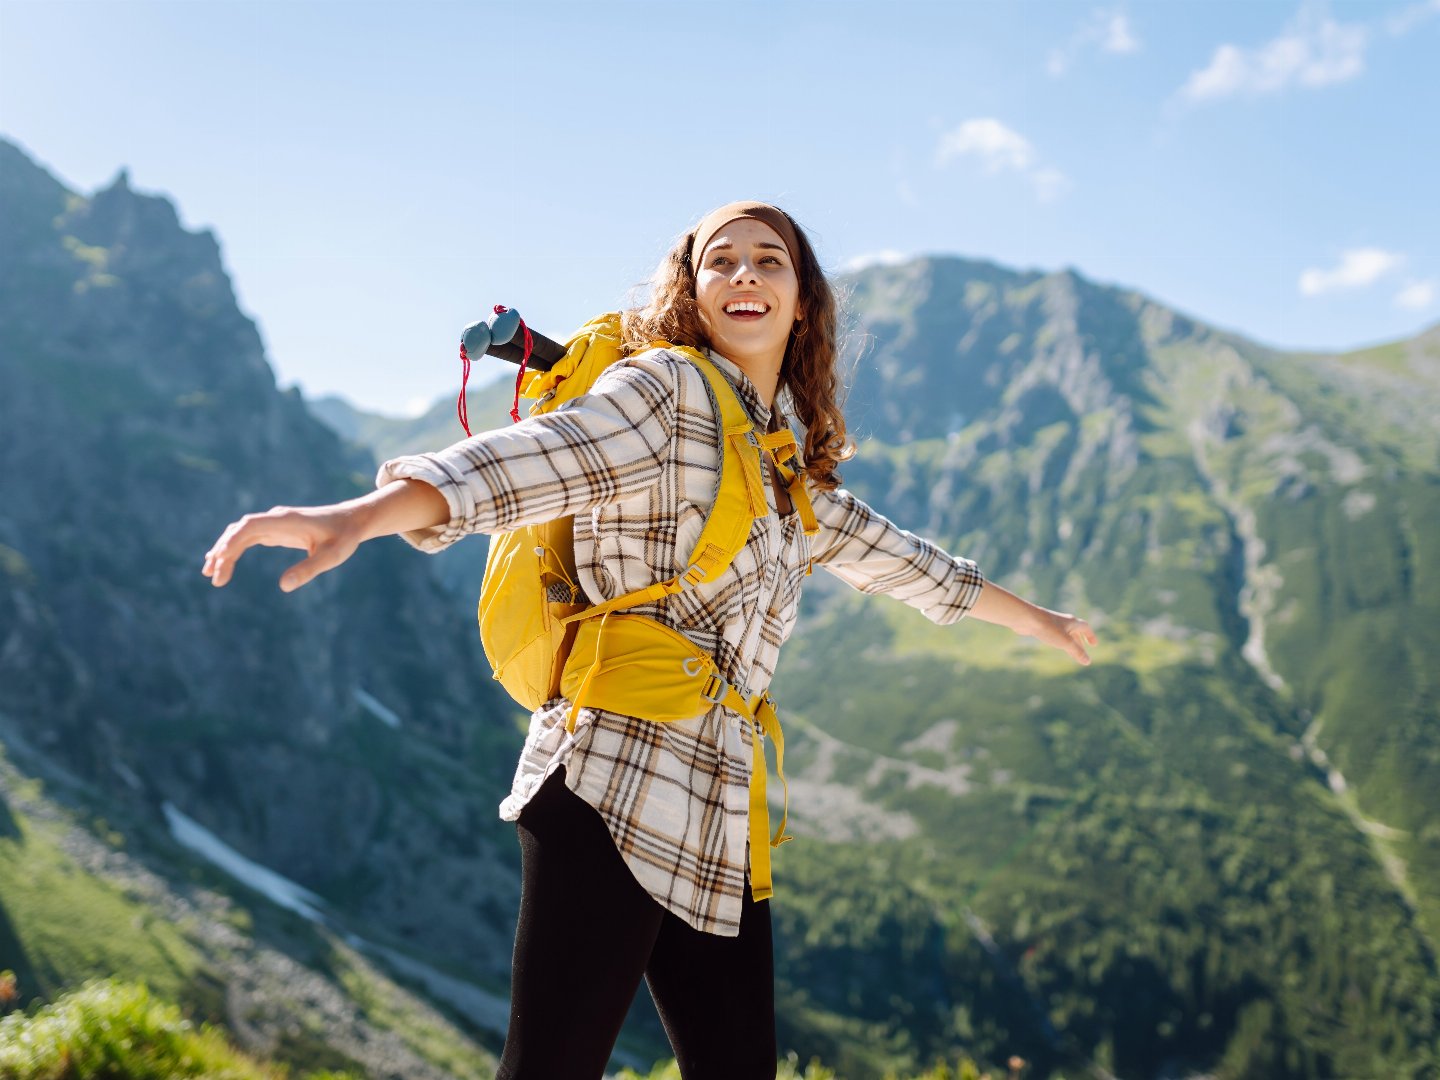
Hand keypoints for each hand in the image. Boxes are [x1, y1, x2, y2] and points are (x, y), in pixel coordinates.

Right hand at [202, 503, 364, 591]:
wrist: (353, 520)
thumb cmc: (344, 537)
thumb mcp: (332, 556)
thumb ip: (309, 569)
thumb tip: (283, 586)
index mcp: (286, 520)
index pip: (250, 526)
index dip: (232, 542)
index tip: (220, 560)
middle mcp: (276, 518)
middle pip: (239, 530)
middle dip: (224, 551)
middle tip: (213, 578)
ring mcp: (274, 523)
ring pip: (241, 533)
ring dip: (224, 550)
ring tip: (210, 573)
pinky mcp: (276, 530)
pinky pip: (249, 538)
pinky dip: (235, 549)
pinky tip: (224, 563)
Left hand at [1027, 608, 1097, 665]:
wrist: (1026, 619)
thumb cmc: (1048, 628)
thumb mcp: (1065, 642)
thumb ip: (1077, 652)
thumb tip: (1088, 662)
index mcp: (1072, 622)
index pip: (1085, 628)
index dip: (1091, 636)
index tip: (1094, 645)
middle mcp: (1063, 621)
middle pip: (1075, 631)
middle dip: (1079, 642)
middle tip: (1082, 653)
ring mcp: (1052, 622)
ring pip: (1064, 633)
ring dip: (1069, 642)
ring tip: (1070, 652)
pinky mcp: (1042, 626)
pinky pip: (1054, 633)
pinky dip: (1058, 640)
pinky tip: (1053, 644)